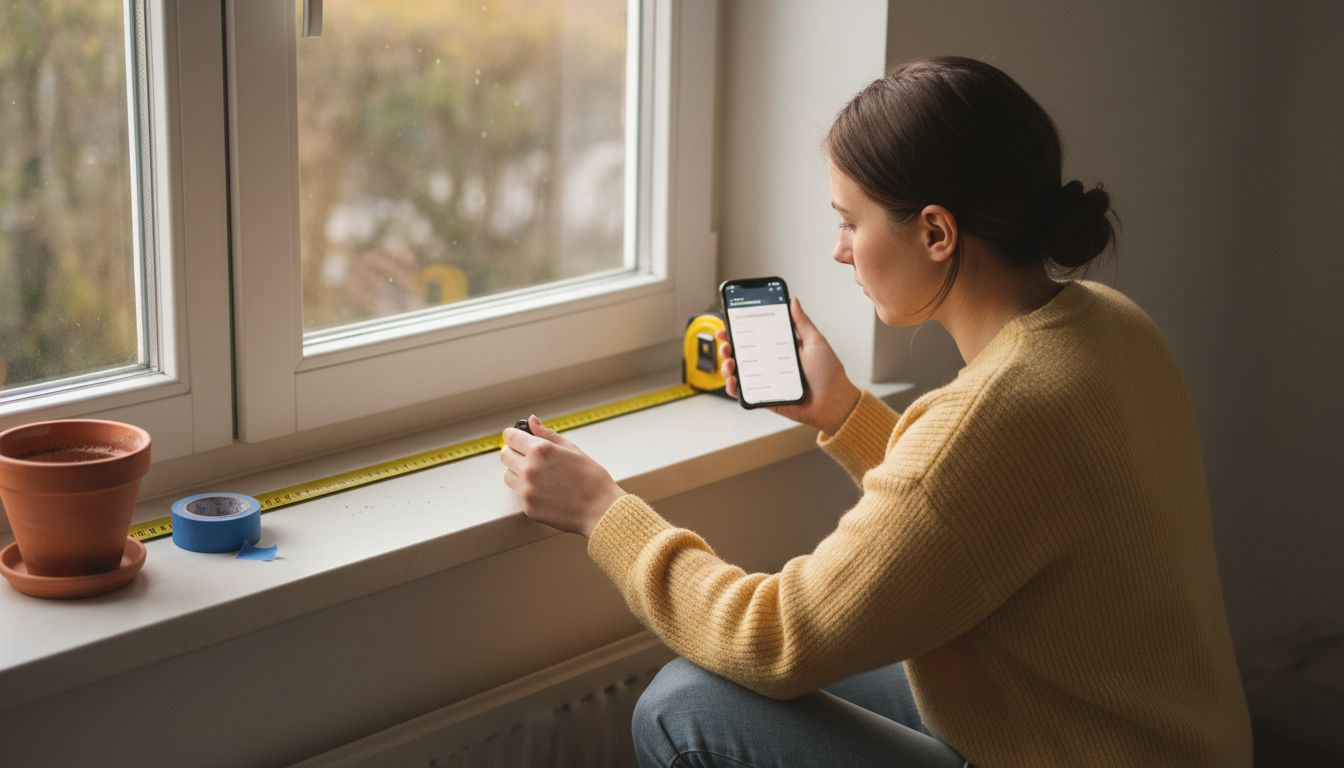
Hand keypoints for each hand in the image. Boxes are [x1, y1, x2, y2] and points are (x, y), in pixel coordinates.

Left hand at [500, 415, 625, 536]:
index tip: (518, 438)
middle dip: (513, 452)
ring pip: (508, 475)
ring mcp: (527, 490)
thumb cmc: (592, 479)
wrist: (601, 510)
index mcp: (540, 450)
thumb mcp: (572, 449)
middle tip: (527, 456)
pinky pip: (520, 494)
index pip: (510, 437)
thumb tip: (532, 422)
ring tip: (539, 475)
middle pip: (505, 455)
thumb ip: (548, 434)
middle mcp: (529, 469)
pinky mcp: (528, 507)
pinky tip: (547, 491)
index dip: (514, 436)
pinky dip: (529, 490)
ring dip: (518, 472)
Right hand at [719, 298, 860, 434]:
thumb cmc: (829, 374)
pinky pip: (744, 393)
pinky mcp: (765, 397)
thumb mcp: (816, 342)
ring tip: (730, 363)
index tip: (729, 324)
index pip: (755, 336)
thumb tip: (793, 301)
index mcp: (781, 349)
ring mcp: (766, 381)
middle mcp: (771, 363)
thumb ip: (802, 322)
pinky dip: (733, 388)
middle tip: (725, 343)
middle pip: (742, 353)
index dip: (739, 330)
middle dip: (728, 346)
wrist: (833, 402)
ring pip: (739, 372)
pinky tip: (733, 381)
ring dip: (727, 366)